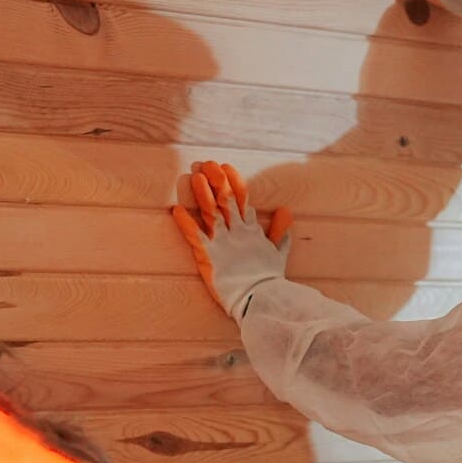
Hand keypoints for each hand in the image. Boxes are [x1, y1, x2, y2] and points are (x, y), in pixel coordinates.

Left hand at [171, 161, 292, 317]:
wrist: (262, 299)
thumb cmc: (268, 279)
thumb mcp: (278, 252)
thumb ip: (280, 232)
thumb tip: (286, 211)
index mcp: (251, 230)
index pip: (242, 199)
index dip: (234, 181)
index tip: (226, 166)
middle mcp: (237, 232)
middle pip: (226, 199)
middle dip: (217, 179)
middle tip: (207, 163)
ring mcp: (223, 242)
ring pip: (212, 211)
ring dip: (204, 193)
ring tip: (195, 176)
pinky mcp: (209, 256)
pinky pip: (195, 236)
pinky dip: (185, 223)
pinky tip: (176, 210)